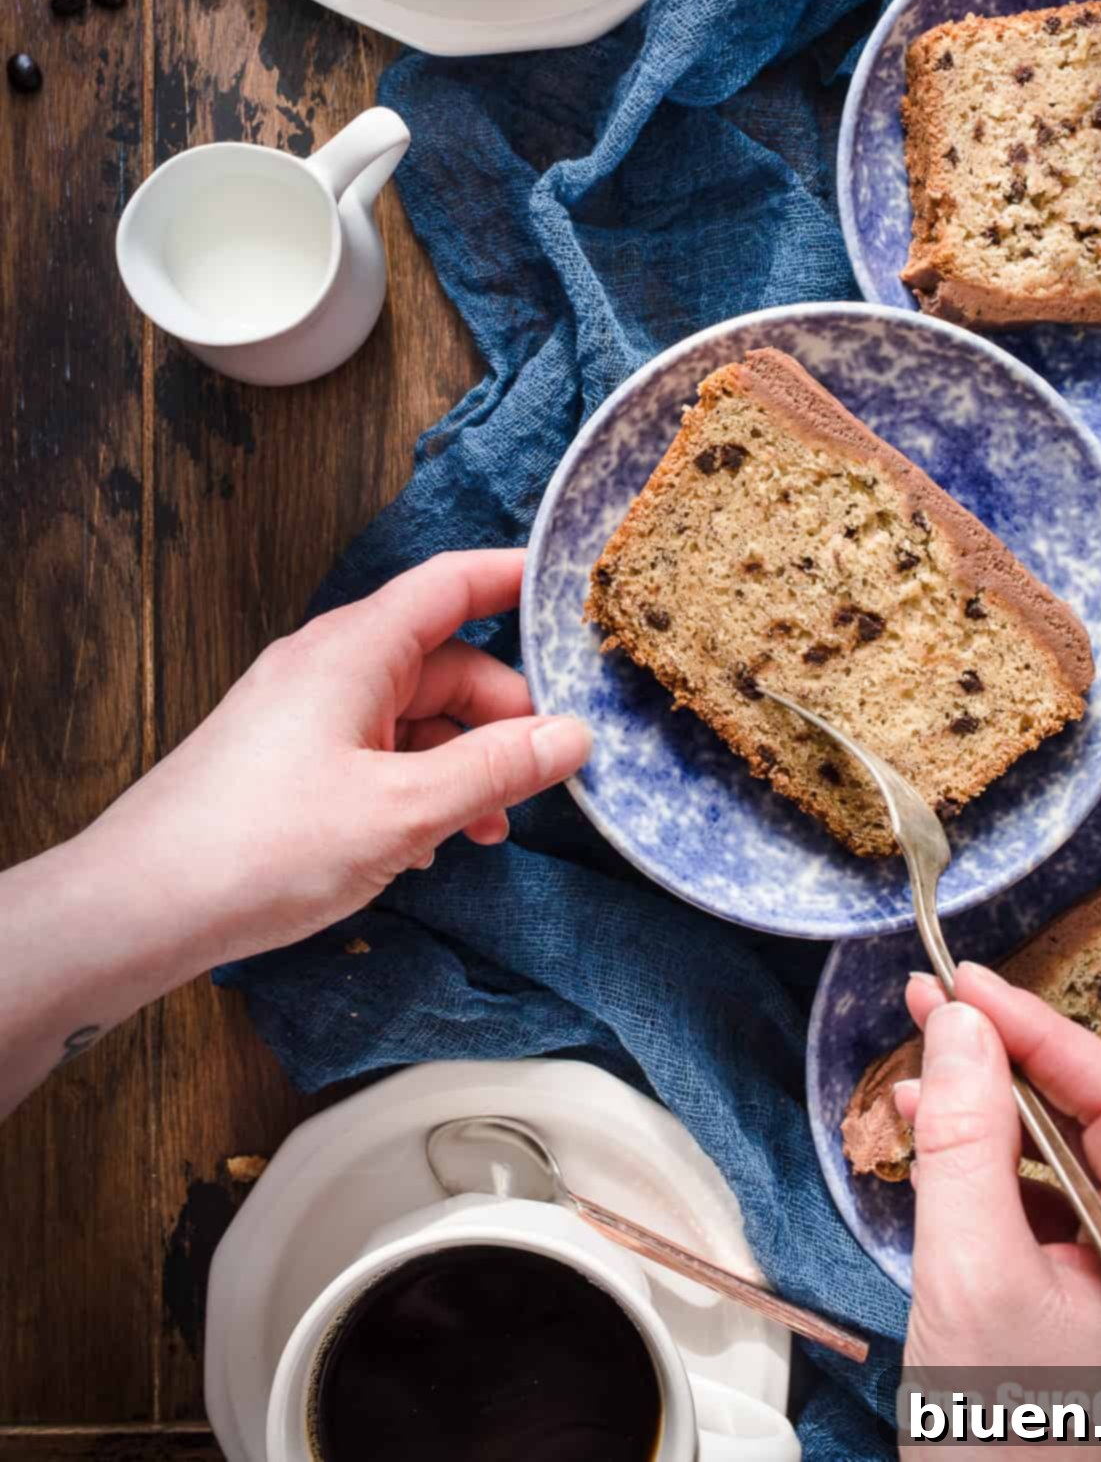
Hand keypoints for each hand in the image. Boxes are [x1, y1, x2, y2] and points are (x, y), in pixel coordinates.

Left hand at [92, 548, 591, 959]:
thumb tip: (573, 736)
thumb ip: (495, 769)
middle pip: (443, 661)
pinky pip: (374, 751)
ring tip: (486, 829)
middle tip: (544, 774)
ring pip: (412, 714)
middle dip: (502, 714)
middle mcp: (329, 665)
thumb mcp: (403, 811)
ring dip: (460, 763)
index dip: (515, 580)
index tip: (575, 596)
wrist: (140, 906)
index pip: (453, 584)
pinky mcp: (287, 758)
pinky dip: (414, 785)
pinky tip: (424, 847)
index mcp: (356, 648)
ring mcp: (305, 711)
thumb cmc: (264, 846)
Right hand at [896, 963, 1100, 1453]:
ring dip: (992, 1114)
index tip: (961, 983)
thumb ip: (965, 1137)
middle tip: (930, 1008)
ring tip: (915, 1080)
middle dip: (1008, 1065)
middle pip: (1100, 1122)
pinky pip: (1057, 1206)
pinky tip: (935, 1141)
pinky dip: (995, 1169)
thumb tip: (961, 1024)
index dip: (1037, 1028)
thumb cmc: (999, 1440)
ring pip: (1072, 1158)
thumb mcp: (969, 1274)